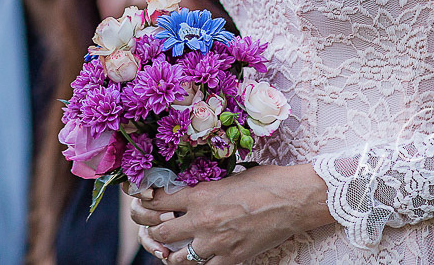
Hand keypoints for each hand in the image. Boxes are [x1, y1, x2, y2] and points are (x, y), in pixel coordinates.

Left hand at [128, 164, 332, 264]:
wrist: (293, 200)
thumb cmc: (264, 181)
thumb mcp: (227, 176)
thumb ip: (204, 186)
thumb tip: (188, 188)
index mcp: (199, 195)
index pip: (157, 200)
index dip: (143, 201)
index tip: (140, 201)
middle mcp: (202, 221)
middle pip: (160, 231)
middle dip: (151, 228)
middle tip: (150, 225)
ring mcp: (216, 244)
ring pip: (177, 257)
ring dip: (172, 252)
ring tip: (172, 247)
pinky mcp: (232, 259)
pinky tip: (200, 258)